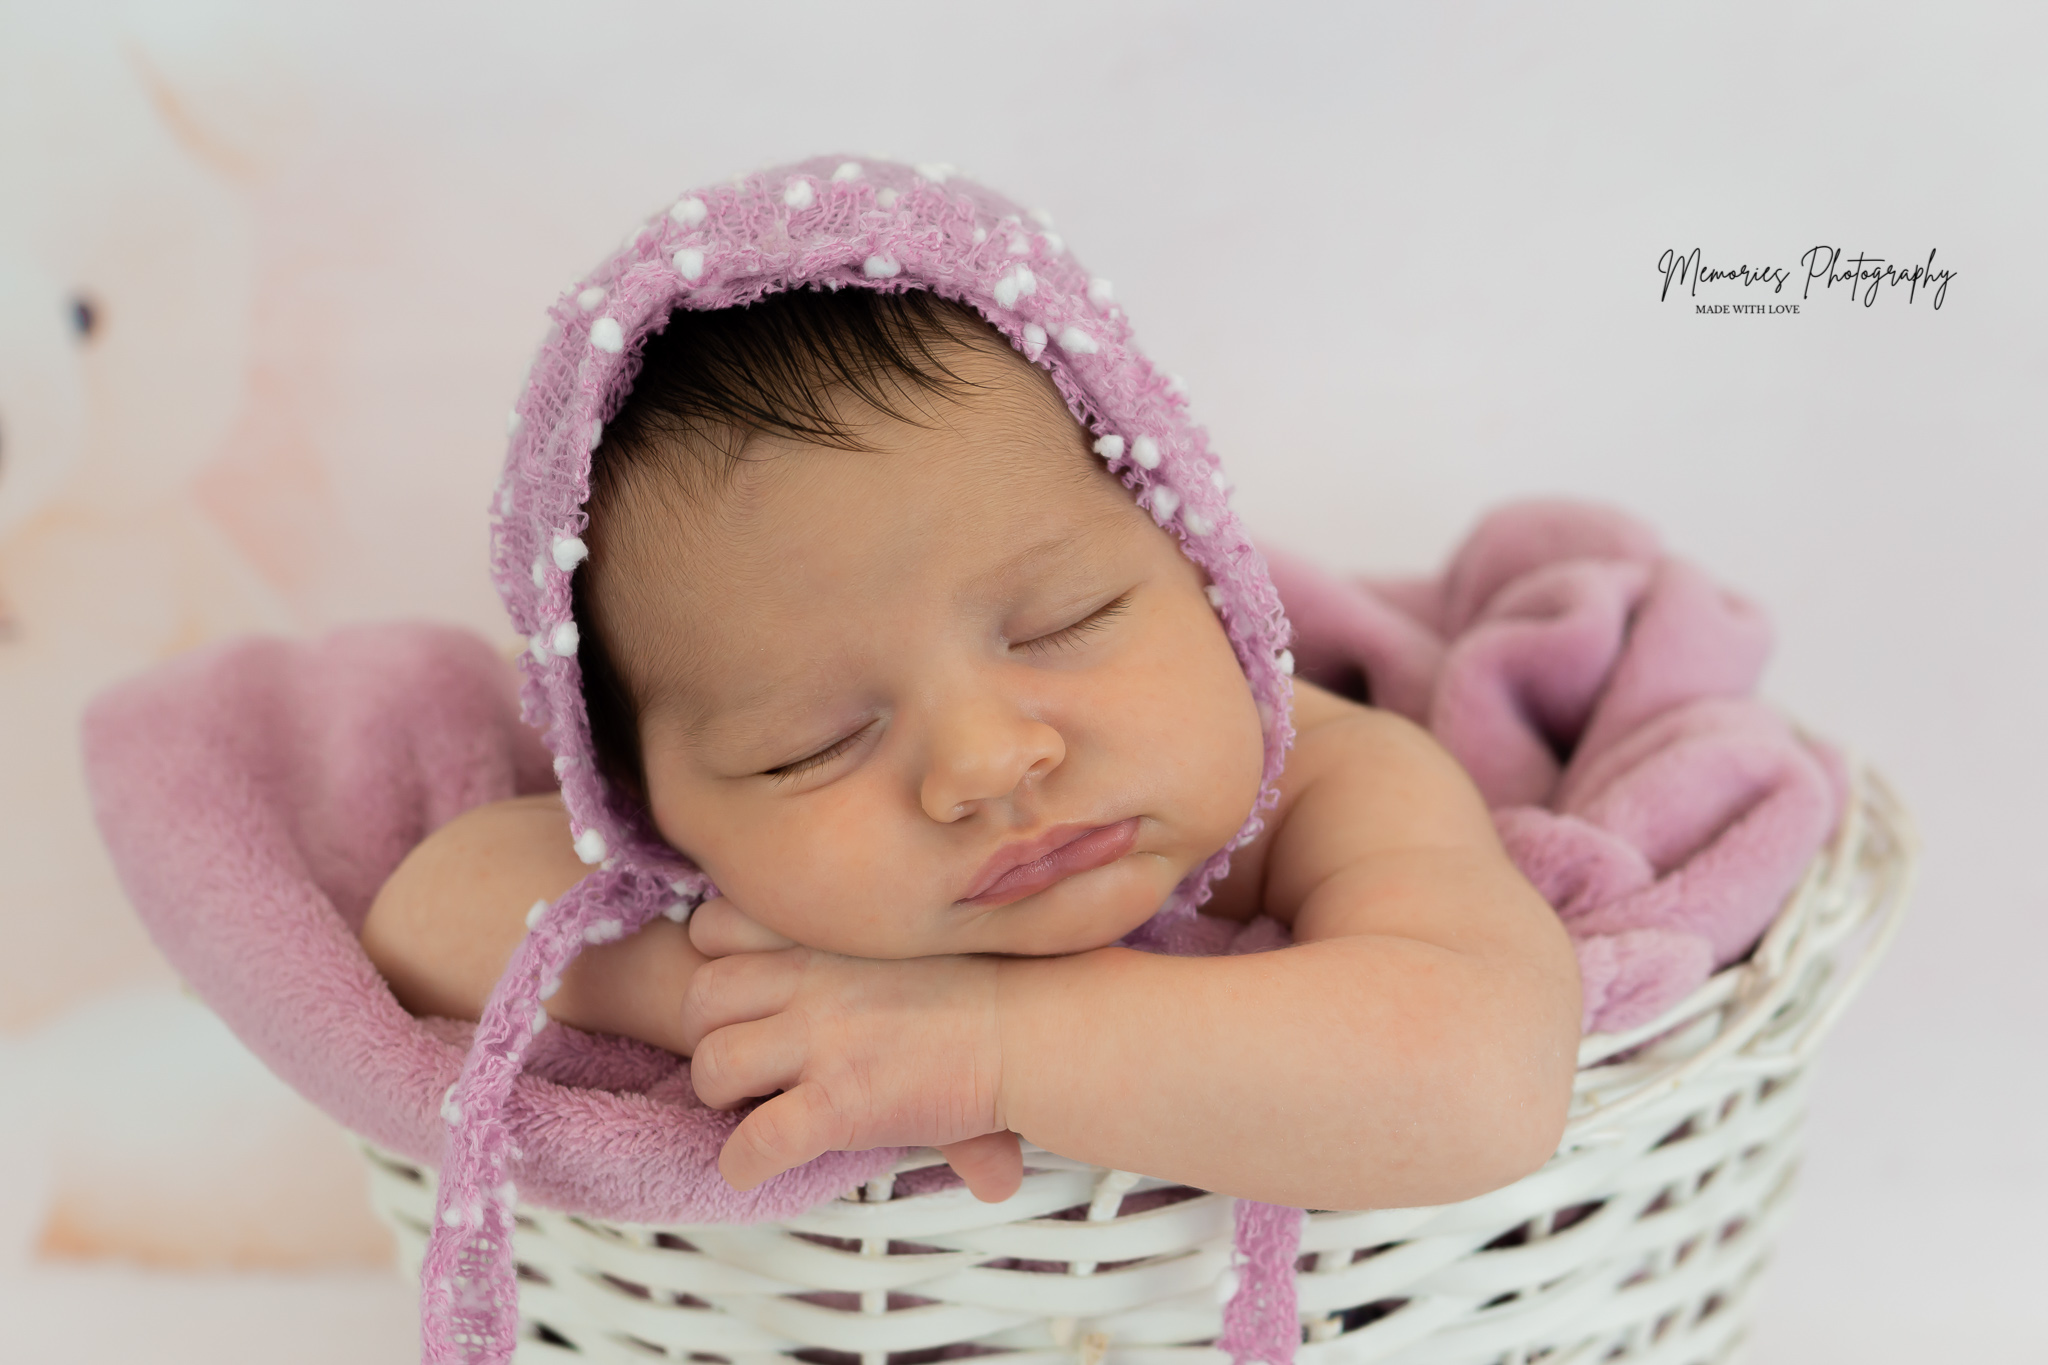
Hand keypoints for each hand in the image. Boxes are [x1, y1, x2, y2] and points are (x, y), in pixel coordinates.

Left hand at [683, 896, 1024, 1201]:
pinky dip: (743, 1163)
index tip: (746, 994)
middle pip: (698, 997)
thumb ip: (883, 968)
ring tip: (757, 1109)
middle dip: (710, 1035)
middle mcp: (811, 981)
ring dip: (721, 1096)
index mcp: (825, 938)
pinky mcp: (839, 1103)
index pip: (715, 926)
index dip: (716, 963)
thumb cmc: (994, 989)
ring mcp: (821, 1040)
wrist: (1036, 1025)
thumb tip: (908, 1012)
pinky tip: (760, 1167)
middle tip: (750, 1062)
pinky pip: (753, 1142)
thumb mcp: (922, 954)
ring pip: (712, 1065)